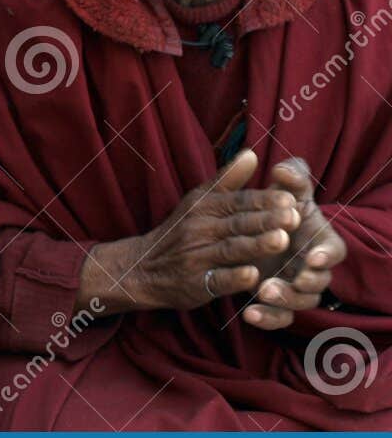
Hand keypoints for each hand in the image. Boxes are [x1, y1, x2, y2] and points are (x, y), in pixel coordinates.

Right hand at [79, 150, 297, 313]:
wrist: (143, 267)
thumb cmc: (180, 231)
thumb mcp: (199, 200)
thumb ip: (228, 180)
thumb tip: (252, 153)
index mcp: (204, 207)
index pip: (237, 201)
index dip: (264, 200)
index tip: (290, 198)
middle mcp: (199, 229)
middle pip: (238, 224)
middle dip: (266, 220)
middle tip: (295, 217)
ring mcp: (197, 257)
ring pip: (231, 249)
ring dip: (256, 245)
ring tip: (282, 240)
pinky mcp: (196, 283)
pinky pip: (217, 280)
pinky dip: (234, 278)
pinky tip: (253, 276)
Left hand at [242, 157, 347, 330]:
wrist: (248, 230)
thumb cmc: (276, 207)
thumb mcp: (283, 190)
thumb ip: (291, 178)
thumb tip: (285, 168)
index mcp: (319, 241)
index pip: (335, 251)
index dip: (328, 255)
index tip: (315, 256)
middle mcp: (311, 267)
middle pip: (320, 281)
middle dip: (308, 281)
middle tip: (293, 279)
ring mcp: (294, 286)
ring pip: (300, 301)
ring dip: (285, 299)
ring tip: (264, 292)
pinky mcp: (276, 301)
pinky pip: (278, 317)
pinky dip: (268, 318)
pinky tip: (249, 314)